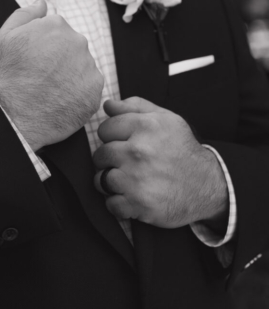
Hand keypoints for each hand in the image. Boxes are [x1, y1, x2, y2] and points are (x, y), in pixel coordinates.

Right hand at [0, 0, 103, 150]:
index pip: (58, 32)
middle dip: (60, 60)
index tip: (34, 62)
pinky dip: (78, 94)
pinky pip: (89, 88)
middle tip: (42, 78)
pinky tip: (61, 100)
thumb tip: (43, 2)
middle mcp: (78, 42)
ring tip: (51, 91)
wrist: (14, 117)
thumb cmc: (6, 78)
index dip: (44, 48)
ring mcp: (89, 67)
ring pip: (82, 68)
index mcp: (57, 26)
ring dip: (71, 76)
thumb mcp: (4, 37)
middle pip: (73, 48)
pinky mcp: (95, 91)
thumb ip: (25, 14)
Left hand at [94, 97, 228, 227]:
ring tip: (128, 181)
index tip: (124, 144)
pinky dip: (119, 204)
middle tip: (126, 164)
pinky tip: (132, 198)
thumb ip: (135, 106)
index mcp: (144, 126)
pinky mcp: (138, 204)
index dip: (113, 137)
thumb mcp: (166, 119)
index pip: (105, 129)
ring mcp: (136, 178)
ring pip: (100, 180)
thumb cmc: (183, 149)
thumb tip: (107, 104)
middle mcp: (138, 150)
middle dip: (110, 160)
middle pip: (100, 155)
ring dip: (110, 183)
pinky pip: (111, 204)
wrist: (208, 185)